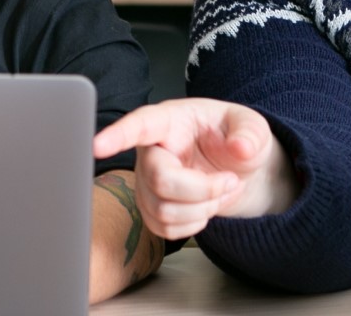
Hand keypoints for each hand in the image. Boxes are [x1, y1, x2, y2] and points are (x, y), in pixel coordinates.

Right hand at [93, 98, 298, 239]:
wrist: (238, 170)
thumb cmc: (235, 140)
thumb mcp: (252, 126)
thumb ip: (249, 132)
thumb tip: (241, 148)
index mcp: (169, 121)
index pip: (139, 126)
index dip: (118, 136)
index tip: (98, 145)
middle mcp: (150, 151)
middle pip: (159, 180)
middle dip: (203, 190)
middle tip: (230, 181)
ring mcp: (146, 182)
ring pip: (162, 210)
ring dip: (203, 208)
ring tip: (221, 191)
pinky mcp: (150, 208)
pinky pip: (164, 228)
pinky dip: (194, 224)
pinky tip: (206, 207)